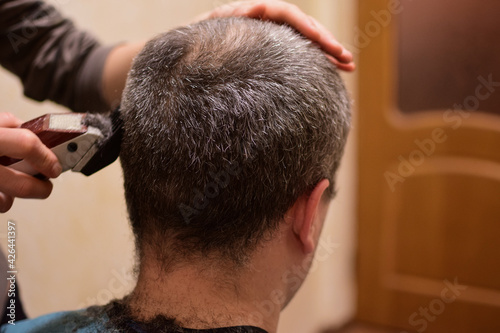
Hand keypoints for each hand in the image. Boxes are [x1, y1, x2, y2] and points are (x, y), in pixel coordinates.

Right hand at [0, 113, 61, 212]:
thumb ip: (7, 124)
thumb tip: (34, 135)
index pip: (26, 144)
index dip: (46, 157)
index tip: (55, 167)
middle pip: (21, 185)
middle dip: (41, 189)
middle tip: (46, 186)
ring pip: (3, 202)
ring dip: (13, 197)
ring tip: (12, 185)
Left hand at [196, 0, 354, 70]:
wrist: (193, 56)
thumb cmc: (198, 43)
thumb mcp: (211, 29)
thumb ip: (231, 18)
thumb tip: (255, 6)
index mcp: (255, 14)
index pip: (288, 14)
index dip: (307, 26)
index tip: (322, 41)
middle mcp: (269, 22)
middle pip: (304, 26)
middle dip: (327, 41)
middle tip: (346, 58)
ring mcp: (274, 36)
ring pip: (307, 40)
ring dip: (329, 51)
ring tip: (348, 66)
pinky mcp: (277, 51)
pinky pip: (302, 52)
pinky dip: (318, 60)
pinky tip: (335, 70)